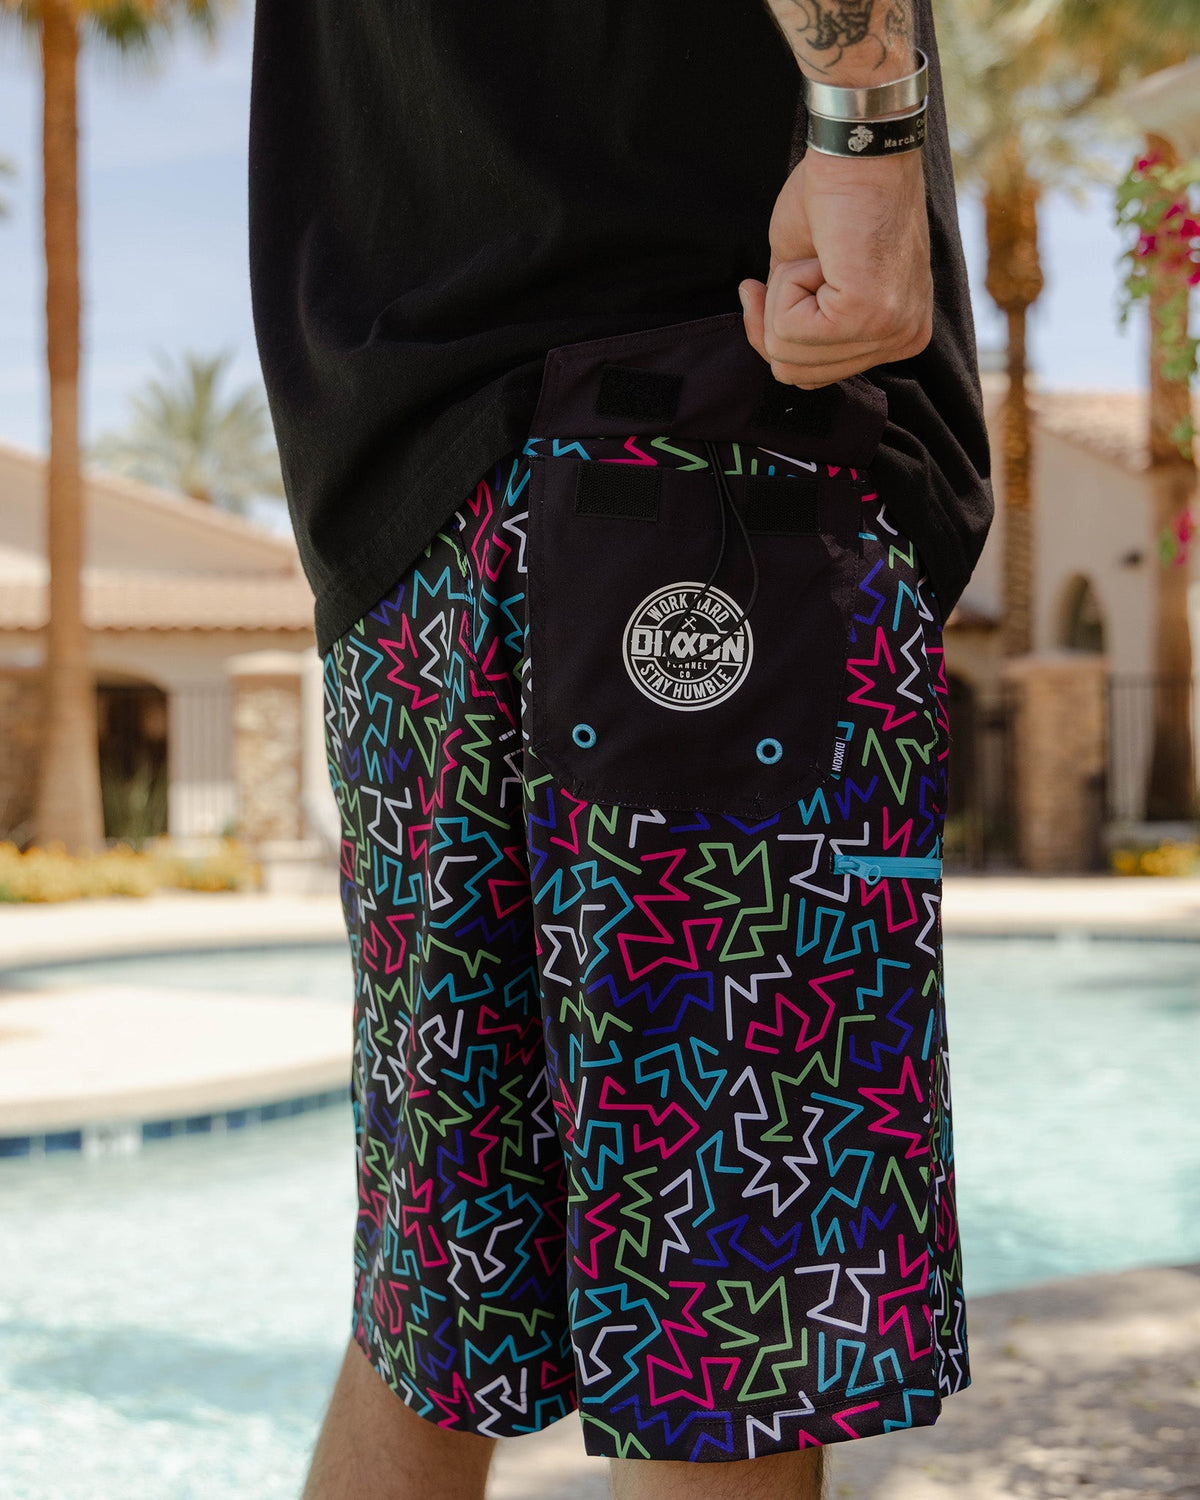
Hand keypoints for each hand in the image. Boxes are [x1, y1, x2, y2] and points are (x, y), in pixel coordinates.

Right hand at [738, 146, 932, 388]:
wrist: (858, 146)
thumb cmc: (834, 195)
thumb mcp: (805, 275)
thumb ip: (798, 321)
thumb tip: (769, 342)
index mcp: (898, 334)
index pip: (814, 376)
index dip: (774, 335)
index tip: (762, 288)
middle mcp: (904, 339)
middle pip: (797, 373)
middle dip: (776, 317)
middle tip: (801, 263)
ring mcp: (890, 330)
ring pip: (789, 356)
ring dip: (783, 297)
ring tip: (818, 254)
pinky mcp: (868, 314)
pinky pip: (790, 330)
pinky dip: (786, 286)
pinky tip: (820, 254)